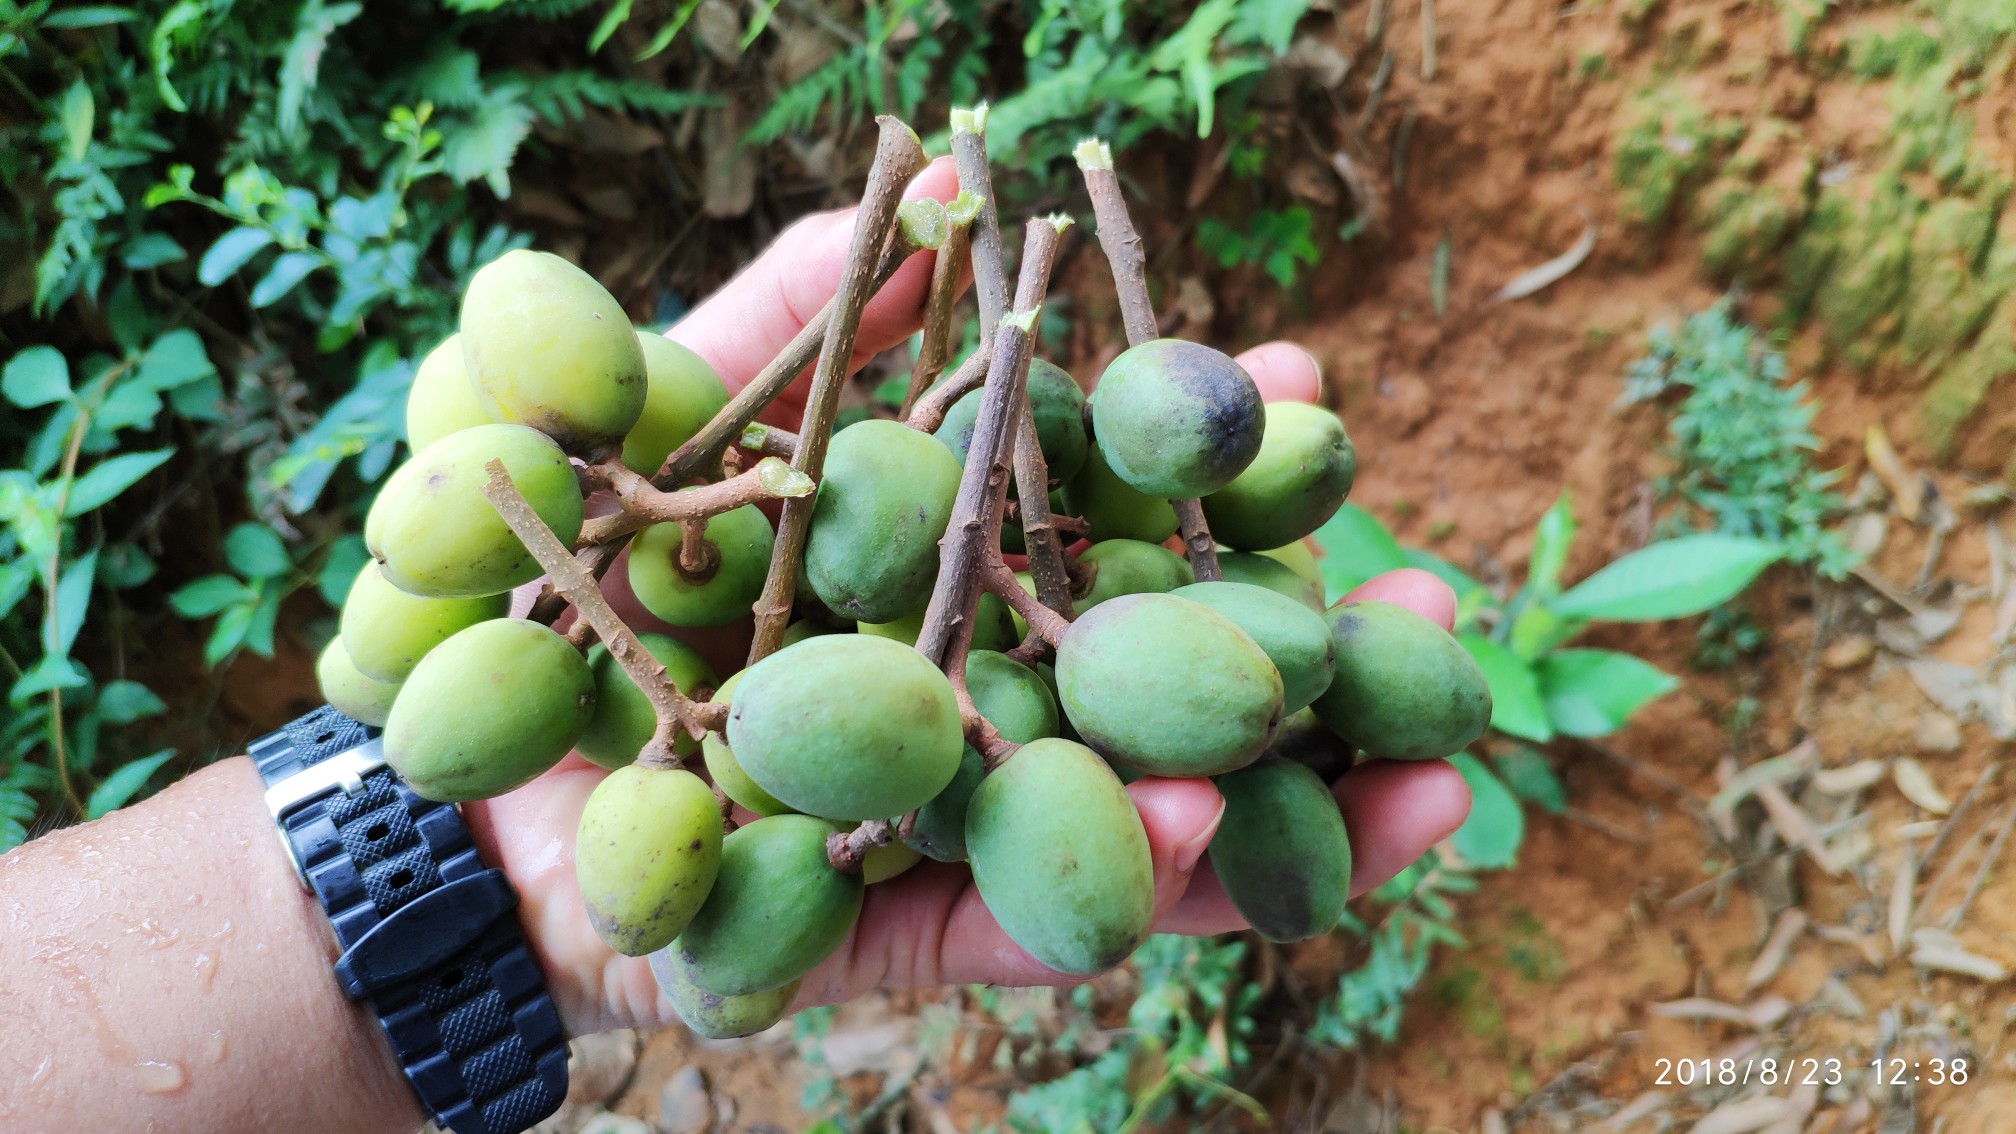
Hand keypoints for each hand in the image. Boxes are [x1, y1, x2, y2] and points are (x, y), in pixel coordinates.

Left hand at [463, 159, 1471, 1033]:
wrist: (419, 783)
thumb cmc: (522, 581)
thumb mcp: (647, 420)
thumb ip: (791, 323)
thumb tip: (931, 192)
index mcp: (923, 589)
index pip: (1094, 526)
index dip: (1198, 472)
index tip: (1301, 390)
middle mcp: (954, 709)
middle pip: (1147, 690)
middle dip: (1295, 654)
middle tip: (1430, 607)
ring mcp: (928, 833)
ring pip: (1126, 825)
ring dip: (1283, 807)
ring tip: (1430, 774)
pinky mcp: (879, 946)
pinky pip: (1006, 929)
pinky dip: (1107, 898)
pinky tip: (1216, 842)